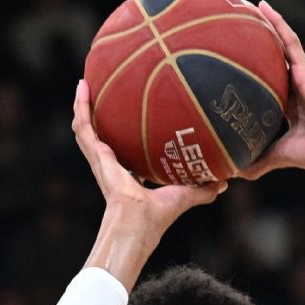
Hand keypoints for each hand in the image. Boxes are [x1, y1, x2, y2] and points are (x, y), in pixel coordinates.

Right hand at [72, 79, 224, 241]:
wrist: (139, 221)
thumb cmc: (157, 215)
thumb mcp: (185, 195)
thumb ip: (203, 188)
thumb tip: (223, 182)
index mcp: (126, 174)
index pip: (123, 151)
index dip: (125, 135)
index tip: (130, 119)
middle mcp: (110, 164)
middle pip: (102, 133)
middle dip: (99, 114)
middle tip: (103, 91)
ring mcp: (99, 158)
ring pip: (86, 126)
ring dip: (83, 105)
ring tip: (85, 82)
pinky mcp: (96, 154)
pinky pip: (84, 125)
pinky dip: (81, 105)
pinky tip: (83, 85)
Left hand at [239, 2, 304, 180]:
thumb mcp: (279, 155)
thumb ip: (259, 160)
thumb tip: (235, 172)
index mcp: (289, 104)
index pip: (268, 81)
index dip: (254, 69)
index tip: (237, 61)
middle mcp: (295, 87)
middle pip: (275, 57)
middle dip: (262, 41)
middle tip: (242, 24)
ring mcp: (303, 77)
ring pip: (284, 45)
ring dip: (271, 24)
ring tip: (256, 7)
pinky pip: (291, 44)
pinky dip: (279, 27)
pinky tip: (266, 12)